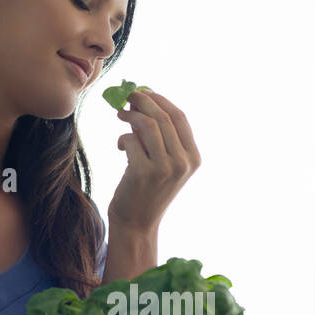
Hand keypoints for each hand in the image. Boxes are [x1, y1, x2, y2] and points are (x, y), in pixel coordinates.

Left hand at [108, 89, 201, 231]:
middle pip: (163, 117)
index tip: (144, 91)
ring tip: (120, 115)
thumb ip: (160, 135)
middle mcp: (183, 163)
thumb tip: (143, 97)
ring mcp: (165, 169)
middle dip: (142, 101)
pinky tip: (121, 147)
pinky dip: (123, 138)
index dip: (160, 99)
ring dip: (131, 115)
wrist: (137, 223)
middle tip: (126, 96)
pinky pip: (130, 140)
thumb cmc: (148, 188)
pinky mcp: (143, 173)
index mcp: (193, 158)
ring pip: (147, 125)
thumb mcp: (163, 162)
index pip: (180, 117)